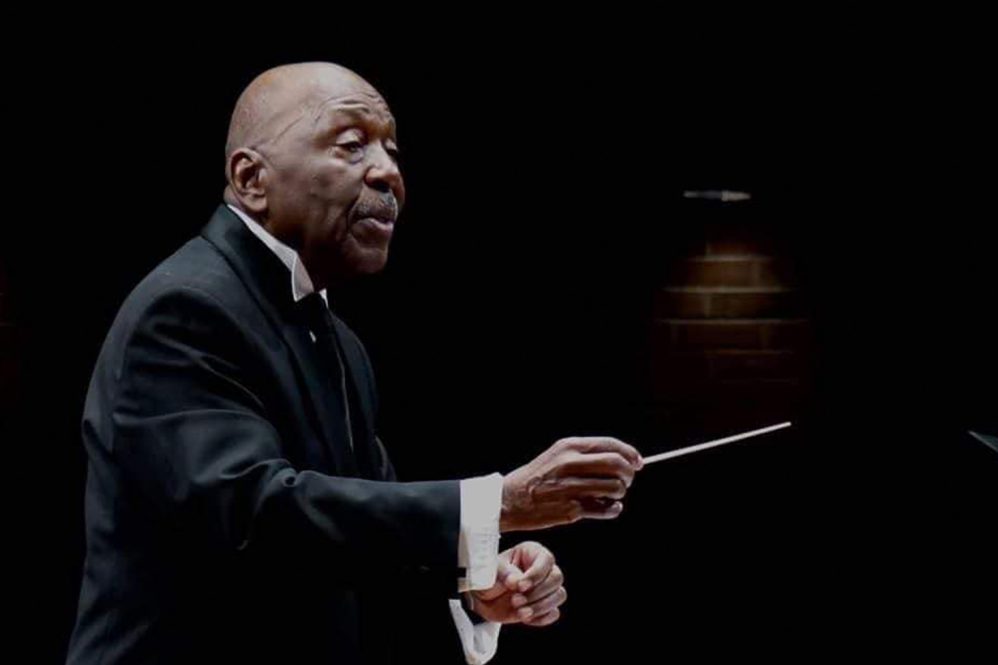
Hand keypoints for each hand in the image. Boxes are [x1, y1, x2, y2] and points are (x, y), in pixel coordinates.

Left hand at [468, 541, 565, 626]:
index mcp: (532, 553)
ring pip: (559, 595)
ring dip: (540, 607)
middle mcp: (543, 569)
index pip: (546, 560)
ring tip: (520, 612)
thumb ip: (505, 573)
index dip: (536, 574)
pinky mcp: (545, 606)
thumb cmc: (490, 578)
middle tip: (515, 600)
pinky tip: (525, 618)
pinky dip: (541, 618)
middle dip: (536, 593)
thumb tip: (516, 580)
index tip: (520, 586)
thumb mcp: (492, 570)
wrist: (483, 598)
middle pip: (556, 578)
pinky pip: (554, 613)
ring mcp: (546, 588)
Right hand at [501, 437, 642, 530]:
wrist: (509, 499)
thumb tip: (620, 459)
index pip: (610, 445)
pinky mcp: (571, 509)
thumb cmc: (536, 478)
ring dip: (619, 492)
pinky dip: (613, 509)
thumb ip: (585, 456)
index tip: (638, 462)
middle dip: (629, 473)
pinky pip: (605, 509)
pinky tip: (608, 508)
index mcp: (568, 447)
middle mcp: (570, 464)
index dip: (630, 453)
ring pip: (614, 487)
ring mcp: (571, 487)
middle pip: (616, 464)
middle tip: (627, 480)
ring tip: (612, 495)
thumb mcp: (557, 456)